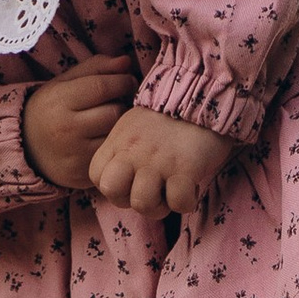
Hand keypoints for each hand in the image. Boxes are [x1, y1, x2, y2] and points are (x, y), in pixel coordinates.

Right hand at [23, 58, 138, 191]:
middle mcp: (66, 129)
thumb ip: (95, 68)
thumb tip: (126, 62)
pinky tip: (107, 140)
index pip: (103, 87)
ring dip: (121, 127)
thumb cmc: (50, 109)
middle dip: (123, 104)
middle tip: (120, 102)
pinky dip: (114, 147)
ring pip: (115, 137)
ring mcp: (74, 155)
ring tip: (113, 121)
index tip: (127, 81)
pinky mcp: (82, 175)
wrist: (25, 148)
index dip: (122, 81)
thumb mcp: (65, 83)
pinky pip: (110, 157)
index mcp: (60, 100)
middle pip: (114, 113)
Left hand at [88, 104, 236, 220]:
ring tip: (173, 188)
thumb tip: (124, 187)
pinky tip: (191, 185)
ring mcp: (158, 161)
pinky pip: (178, 202)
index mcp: (119, 142)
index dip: (114, 187)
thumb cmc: (166, 118)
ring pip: (143, 204)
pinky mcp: (185, 167)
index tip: (132, 178)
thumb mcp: (132, 128)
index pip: (98, 178)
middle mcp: (134, 152)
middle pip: (114, 195)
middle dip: (132, 201)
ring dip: (161, 205)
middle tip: (153, 189)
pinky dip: (187, 200)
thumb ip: (121, 153)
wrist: (201, 92)